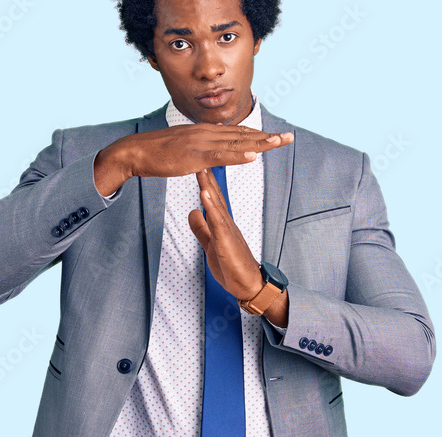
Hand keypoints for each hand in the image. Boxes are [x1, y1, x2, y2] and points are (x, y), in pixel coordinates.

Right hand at [94, 124, 292, 195]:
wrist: (136, 152)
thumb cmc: (158, 154)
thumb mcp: (185, 150)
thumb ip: (202, 150)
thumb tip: (214, 154)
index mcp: (205, 131)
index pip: (238, 132)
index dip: (259, 134)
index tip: (276, 136)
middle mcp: (206, 133)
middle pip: (243, 134)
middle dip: (268, 137)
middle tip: (289, 137)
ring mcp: (201, 143)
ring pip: (237, 143)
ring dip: (261, 143)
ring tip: (280, 143)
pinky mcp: (194, 155)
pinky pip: (220, 156)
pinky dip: (238, 155)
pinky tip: (253, 155)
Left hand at [187, 168, 261, 299]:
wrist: (249, 285)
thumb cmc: (232, 267)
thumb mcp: (210, 244)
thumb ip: (202, 228)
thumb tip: (192, 212)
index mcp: (222, 224)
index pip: (212, 198)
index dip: (205, 181)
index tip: (198, 164)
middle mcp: (226, 223)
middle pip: (215, 195)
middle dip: (206, 176)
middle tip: (199, 157)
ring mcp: (228, 230)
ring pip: (216, 204)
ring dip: (208, 186)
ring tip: (201, 169)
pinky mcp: (227, 240)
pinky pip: (217, 220)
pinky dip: (210, 206)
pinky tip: (204, 193)